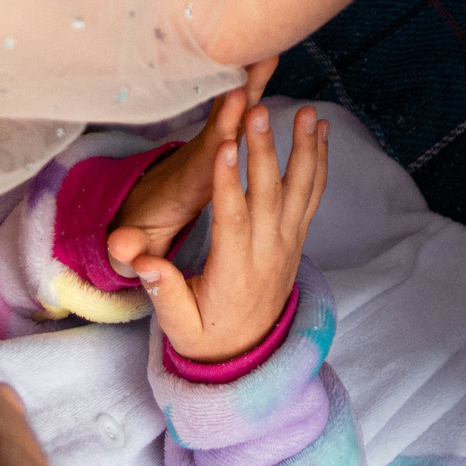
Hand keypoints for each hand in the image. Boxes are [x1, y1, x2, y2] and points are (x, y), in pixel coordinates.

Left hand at [107, 60, 275, 279]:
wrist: (141, 212)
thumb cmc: (144, 230)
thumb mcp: (135, 245)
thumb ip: (129, 246)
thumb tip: (119, 246)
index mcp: (187, 182)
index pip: (207, 155)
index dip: (221, 130)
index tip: (235, 103)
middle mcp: (200, 155)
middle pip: (221, 119)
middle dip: (239, 89)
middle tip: (256, 57)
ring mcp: (210, 143)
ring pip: (233, 106)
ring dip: (250, 78)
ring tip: (269, 47)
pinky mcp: (221, 138)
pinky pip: (240, 107)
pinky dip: (254, 83)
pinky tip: (268, 58)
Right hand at [128, 102, 328, 365]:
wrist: (248, 354)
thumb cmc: (206, 335)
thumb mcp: (179, 325)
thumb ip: (164, 292)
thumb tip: (144, 264)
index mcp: (236, 272)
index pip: (234, 221)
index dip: (229, 183)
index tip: (224, 145)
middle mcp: (269, 254)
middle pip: (270, 196)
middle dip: (265, 151)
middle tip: (258, 111)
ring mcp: (289, 243)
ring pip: (301, 190)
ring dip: (305, 149)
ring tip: (308, 112)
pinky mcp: (297, 237)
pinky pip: (313, 194)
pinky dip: (320, 160)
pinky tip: (322, 130)